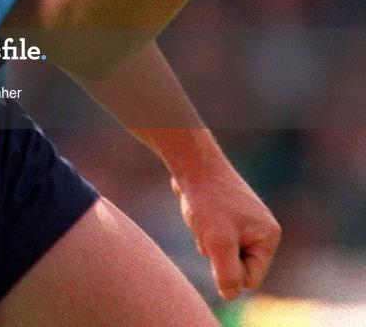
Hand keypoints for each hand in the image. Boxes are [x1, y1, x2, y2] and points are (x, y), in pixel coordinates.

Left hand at [171, 159, 281, 300]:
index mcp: (268, 236)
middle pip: (237, 267)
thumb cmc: (207, 200)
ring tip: (203, 219)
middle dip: (218, 256)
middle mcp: (260, 230)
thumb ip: (228, 274)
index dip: (230, 270)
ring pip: (223, 254)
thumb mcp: (218, 242)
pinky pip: (215, 240)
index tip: (217, 246)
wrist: (191, 163)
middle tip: (209, 231)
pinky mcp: (227, 216)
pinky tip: (200, 214)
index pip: (251, 279)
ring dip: (208, 243)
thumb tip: (231, 295)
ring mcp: (244, 222)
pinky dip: (204, 232)